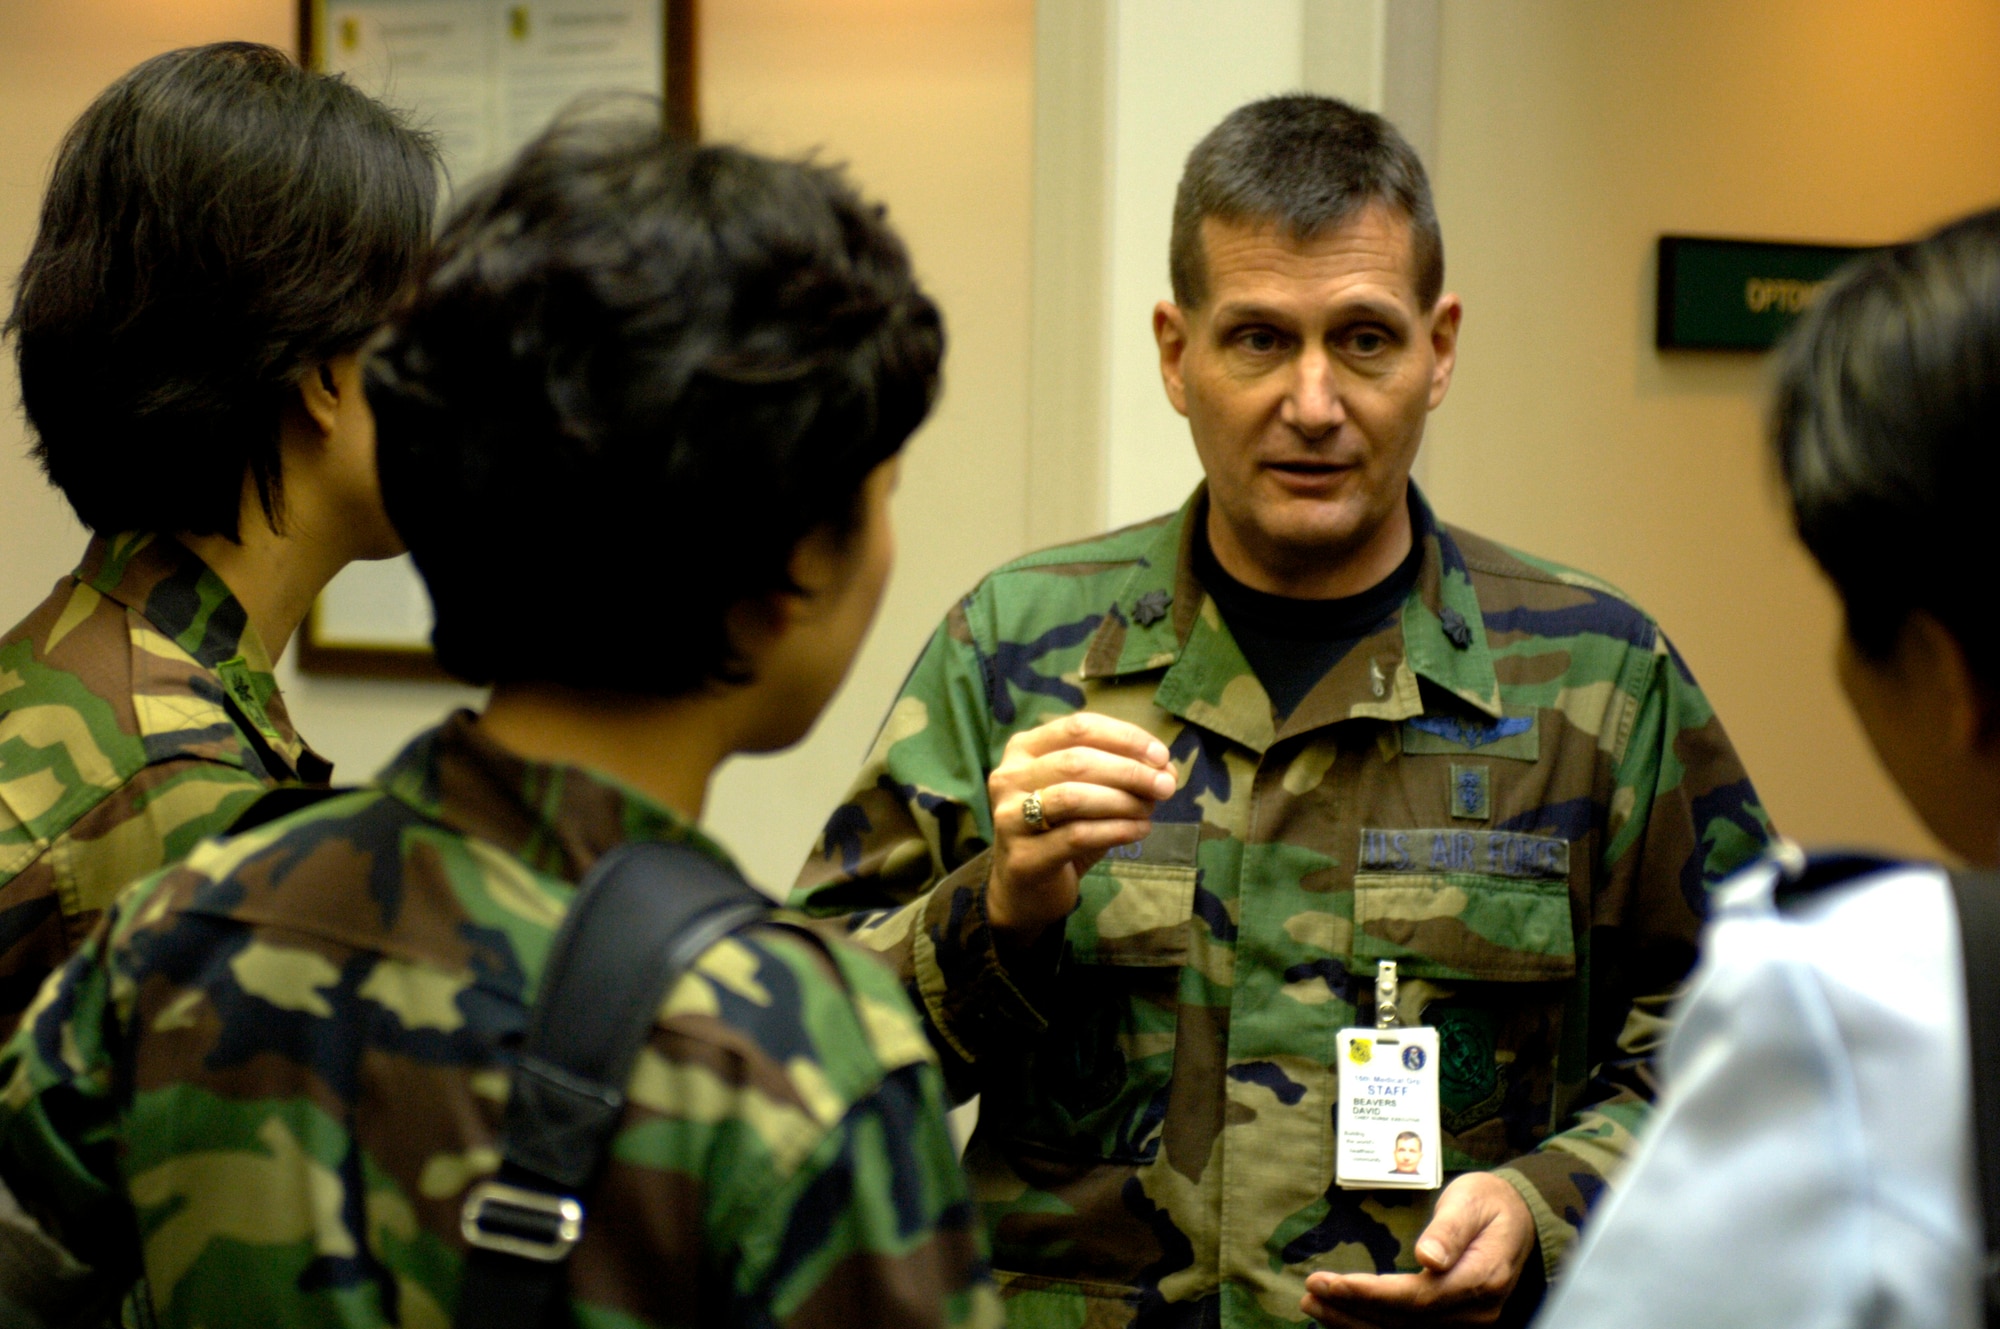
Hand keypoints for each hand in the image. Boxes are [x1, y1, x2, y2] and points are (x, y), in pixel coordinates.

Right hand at [985, 712, 1175, 943]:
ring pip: (1074, 797)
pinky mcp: (1023, 857)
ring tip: (1149, 810)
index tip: (1162, 756)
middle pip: (1077, 761)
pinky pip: (1078, 835)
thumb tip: (1166, 770)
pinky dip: (1117, 830)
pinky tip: (1140, 831)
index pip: (1079, 728)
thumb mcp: (1090, 794)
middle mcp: (1008, 777)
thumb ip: (1123, 776)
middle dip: (1130, 771)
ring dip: (1123, 801)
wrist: (1026, 889)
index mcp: (1024, 749)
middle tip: (1166, 786)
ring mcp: (1009, 817)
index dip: (1125, 738)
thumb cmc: (1061, 830)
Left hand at [1300, 1173, 1535, 1326]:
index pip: (1419, 1298)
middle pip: (1406, 1322)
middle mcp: (1477, 1313)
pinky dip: (1371, 1328)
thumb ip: (1450, 1231)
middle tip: (1310, 1292)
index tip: (1332, 1282)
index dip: (1372, 1294)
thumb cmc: (1489, 1203)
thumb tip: (1428, 1258)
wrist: (1518, 1220)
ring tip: (1314, 1305)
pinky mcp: (1455, 1326)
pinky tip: (1342, 1318)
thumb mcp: (1471, 1202)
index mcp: (1483, 1279)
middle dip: (1353, 1309)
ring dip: (1355, 1323)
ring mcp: (1468, 1324)